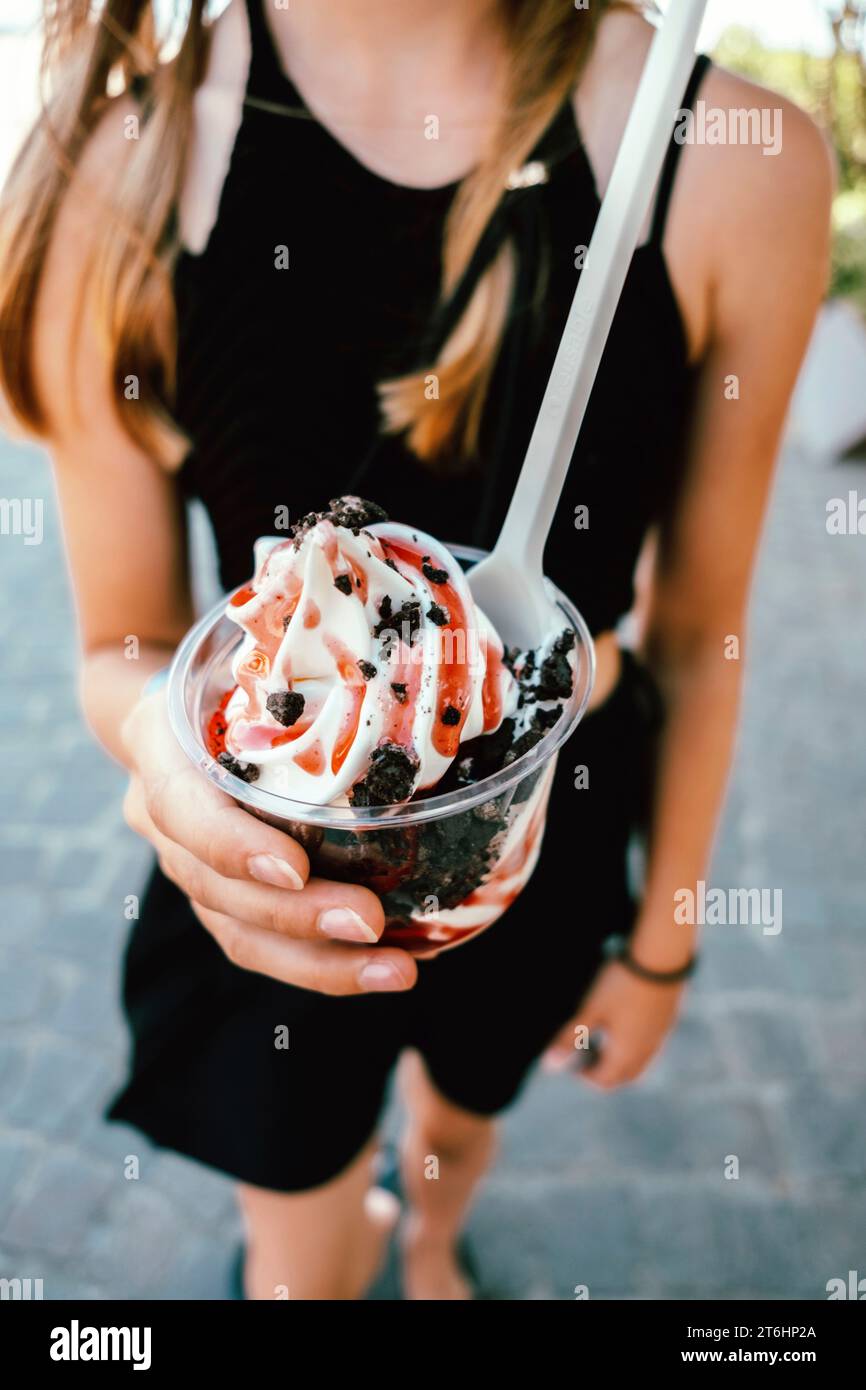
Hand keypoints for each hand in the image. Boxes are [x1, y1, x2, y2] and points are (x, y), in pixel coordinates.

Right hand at [121, 689, 417, 995]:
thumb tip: (409, 686)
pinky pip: (262, 946)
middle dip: (297, 917)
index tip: (295, 869)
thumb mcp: (248, 658)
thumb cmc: (229, 676)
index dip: (233, 847)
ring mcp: (188, 867)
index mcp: (160, 749)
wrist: (175, 709)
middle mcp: (161, 818)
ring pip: (240, 933)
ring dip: (320, 963)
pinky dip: (323, 966)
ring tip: (397, 970)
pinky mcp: (221, 900)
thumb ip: (299, 672)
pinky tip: (385, 968)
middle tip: (371, 923)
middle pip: (218, 889)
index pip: (183, 810)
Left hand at [542, 959, 683, 1088]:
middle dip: (603, 1071)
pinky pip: (650, 1044)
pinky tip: (623, 1020)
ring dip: (619, 1058)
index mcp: (626, 1054)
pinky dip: (633, 1043)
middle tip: (585, 1052)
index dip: (585, 1076)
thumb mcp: (590, 1010)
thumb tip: (549, 1065)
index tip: (571, 1060)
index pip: (605, 1081)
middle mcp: (647, 1051)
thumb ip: (569, 1038)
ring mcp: (660, 1036)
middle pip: (624, 1076)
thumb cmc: (620, 985)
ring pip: (639, 1061)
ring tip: (602, 1035)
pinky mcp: (667, 1020)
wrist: (661, 958)